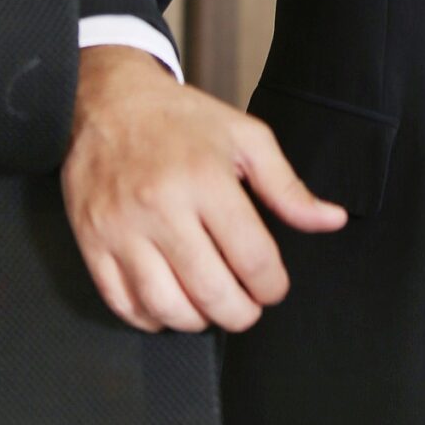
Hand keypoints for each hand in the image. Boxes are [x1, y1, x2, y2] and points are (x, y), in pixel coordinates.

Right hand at [62, 44, 346, 332]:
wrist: (108, 102)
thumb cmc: (182, 120)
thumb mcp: (246, 138)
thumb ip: (288, 187)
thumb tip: (331, 220)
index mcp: (205, 179)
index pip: (252, 257)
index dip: (273, 285)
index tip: (274, 286)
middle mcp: (161, 207)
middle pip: (211, 292)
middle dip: (241, 312)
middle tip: (248, 307)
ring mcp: (121, 229)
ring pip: (166, 307)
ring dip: (198, 321)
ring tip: (212, 306)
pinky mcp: (92, 243)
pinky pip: (124, 304)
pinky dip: (152, 318)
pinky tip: (171, 304)